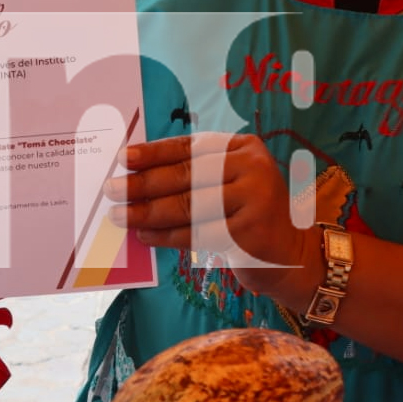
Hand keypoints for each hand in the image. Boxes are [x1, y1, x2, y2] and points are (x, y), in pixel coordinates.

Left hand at [106, 133, 319, 300]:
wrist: (290, 254)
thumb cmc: (248, 215)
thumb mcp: (229, 184)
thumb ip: (195, 176)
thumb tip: (137, 176)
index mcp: (244, 147)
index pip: (191, 147)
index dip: (154, 152)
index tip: (123, 158)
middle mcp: (253, 166)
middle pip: (186, 175)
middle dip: (143, 184)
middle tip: (112, 190)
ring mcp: (254, 198)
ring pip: (188, 206)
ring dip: (148, 212)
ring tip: (120, 216)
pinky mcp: (249, 231)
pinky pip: (196, 233)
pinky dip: (166, 236)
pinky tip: (144, 235)